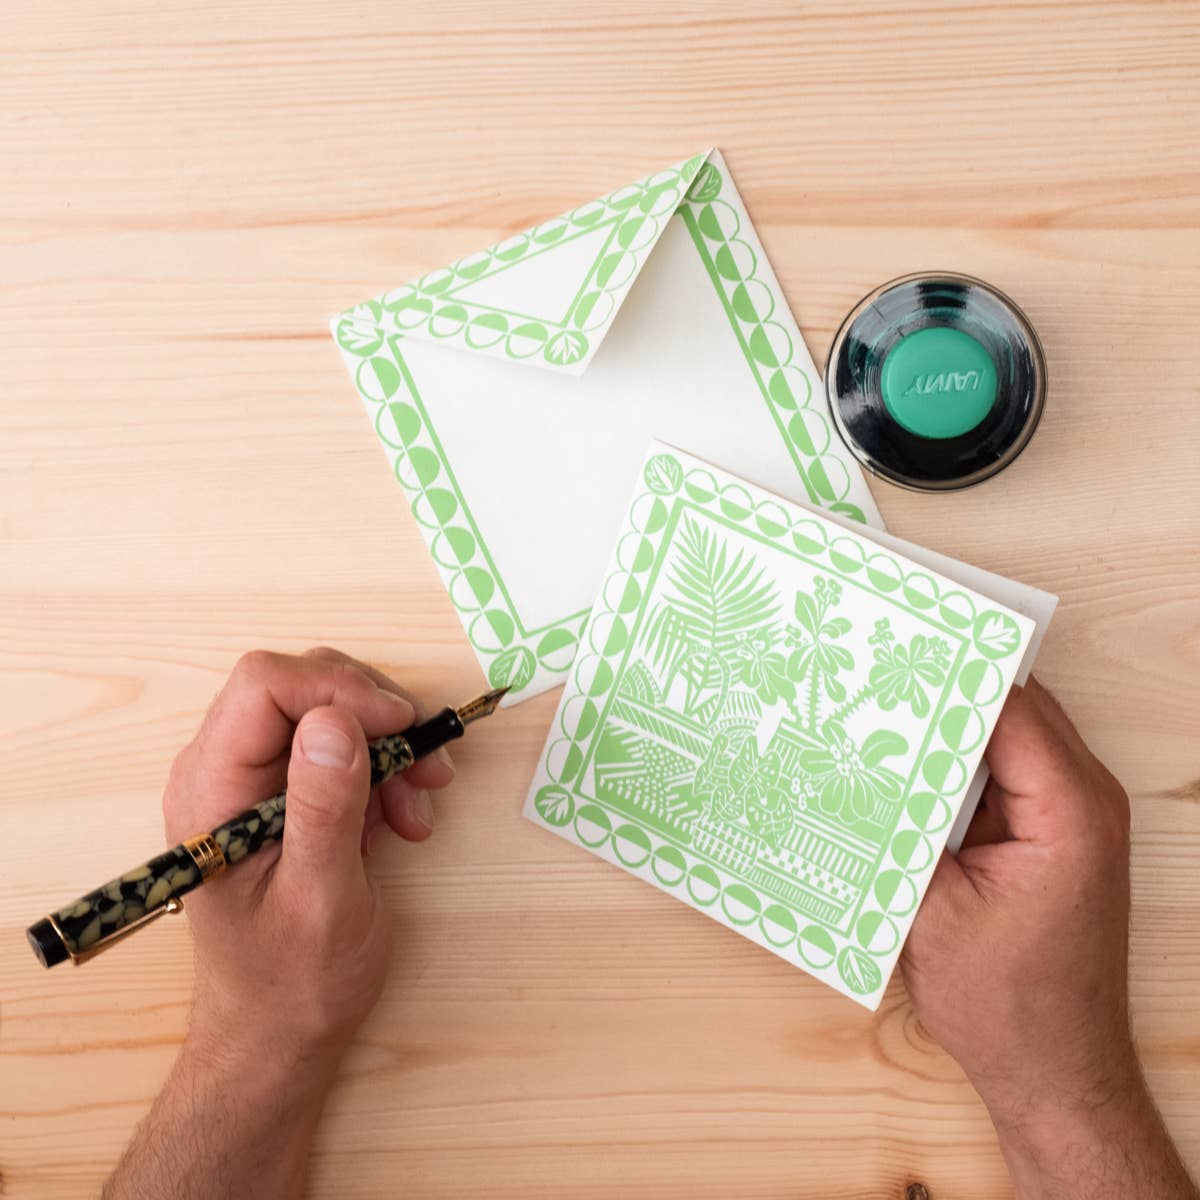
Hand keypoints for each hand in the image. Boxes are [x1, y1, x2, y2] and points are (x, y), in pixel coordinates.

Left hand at [163, 647, 453, 1066]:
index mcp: (211, 789)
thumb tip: (334, 719)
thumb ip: (324, 806)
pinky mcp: (286, 793)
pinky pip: (342, 747)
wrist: (279, 1034)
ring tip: (422, 800)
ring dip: (390, 744)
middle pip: (301, 685)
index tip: (401, 725)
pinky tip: (407, 816)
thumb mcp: (320, 897)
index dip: (339, 688)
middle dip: (374, 714)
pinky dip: (386, 768)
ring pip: (329, 710)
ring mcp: (254, 780)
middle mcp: (222, 771)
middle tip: (426, 762)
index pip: (264, 685)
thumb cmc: (292, 982)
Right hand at [901, 677, 1196, 1198]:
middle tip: (871, 667)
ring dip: (948, 722)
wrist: (1053, 1072)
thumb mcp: (930, 908)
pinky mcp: (1052, 832)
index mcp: (1069, 811)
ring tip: (877, 707)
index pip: (1007, 706)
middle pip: (1012, 708)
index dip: (944, 673)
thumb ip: (901, 822)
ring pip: (1006, 734)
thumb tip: (859, 755)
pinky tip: (904, 762)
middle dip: (943, 686)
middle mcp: (1085, 799)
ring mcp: (1073, 814)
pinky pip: (1004, 770)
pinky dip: (958, 760)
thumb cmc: (1005, 1005)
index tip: (886, 646)